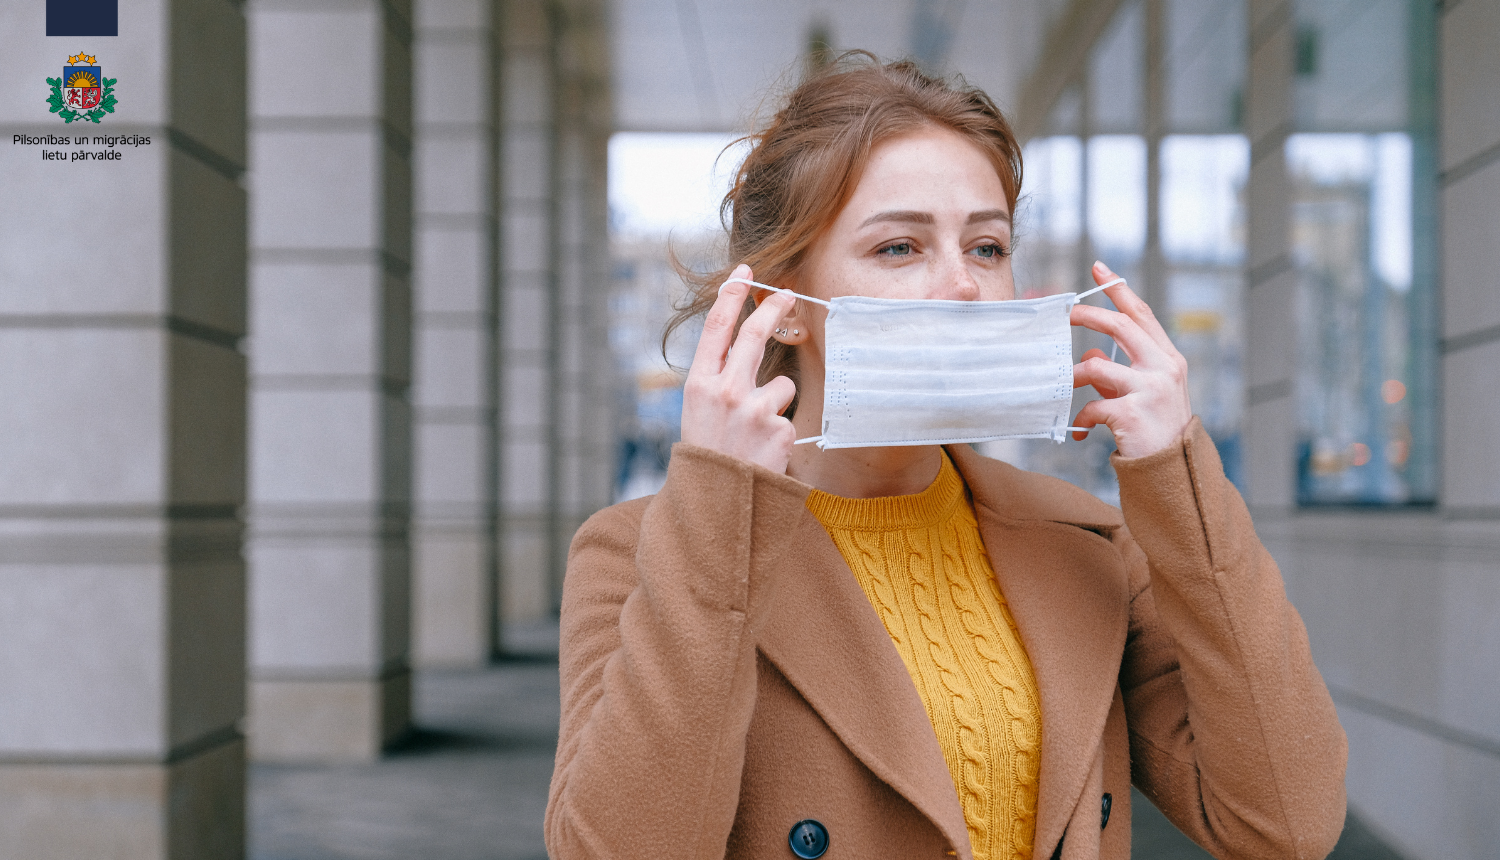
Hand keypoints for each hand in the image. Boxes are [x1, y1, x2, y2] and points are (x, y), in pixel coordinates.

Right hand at [680, 264, 798, 471]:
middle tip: (788, 292)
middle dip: (774, 308)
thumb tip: (751, 343)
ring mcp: (753, 410)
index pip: (716, 329)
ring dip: (775, 404)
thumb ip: (720, 379)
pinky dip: (780, 432)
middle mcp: (724, 391)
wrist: (716, 505)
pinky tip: (763, 452)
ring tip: (755, 435)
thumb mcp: (699, 413)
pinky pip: (788, 417)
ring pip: (781, 385)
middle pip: (756, 336)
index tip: (745, 273)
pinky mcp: (779, 430)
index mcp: (698, 385)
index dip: (731, 296)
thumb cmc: (708, 456)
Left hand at [1069, 261, 1193, 458]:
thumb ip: (1120, 373)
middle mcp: (1164, 368)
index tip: (1100, 269)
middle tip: (1064, 315)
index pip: (1142, 315)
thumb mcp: (1144, 394)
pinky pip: (1092, 406)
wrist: (1173, 473)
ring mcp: (1150, 389)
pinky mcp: (1132, 413)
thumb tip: (1092, 358)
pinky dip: (1082, 418)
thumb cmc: (1156, 431)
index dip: (1119, 290)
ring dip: (1074, 376)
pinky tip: (1082, 431)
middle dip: (1087, 316)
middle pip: (1120, 326)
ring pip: (1096, 367)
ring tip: (1065, 387)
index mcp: (1168, 359)